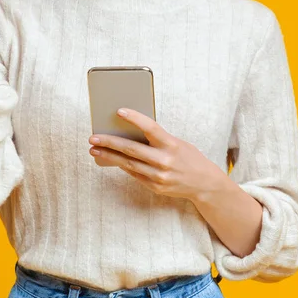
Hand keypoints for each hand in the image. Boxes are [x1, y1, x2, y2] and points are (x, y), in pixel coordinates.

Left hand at [88, 108, 226, 200]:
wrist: (204, 183)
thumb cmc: (188, 156)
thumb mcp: (177, 142)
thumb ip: (156, 138)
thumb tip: (129, 132)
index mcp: (171, 144)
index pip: (150, 127)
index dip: (134, 118)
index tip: (118, 111)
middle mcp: (165, 160)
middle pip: (132, 149)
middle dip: (110, 142)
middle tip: (93, 136)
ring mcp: (159, 176)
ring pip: (128, 164)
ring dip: (109, 155)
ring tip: (94, 148)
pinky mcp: (155, 187)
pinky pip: (134, 174)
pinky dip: (121, 165)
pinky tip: (110, 158)